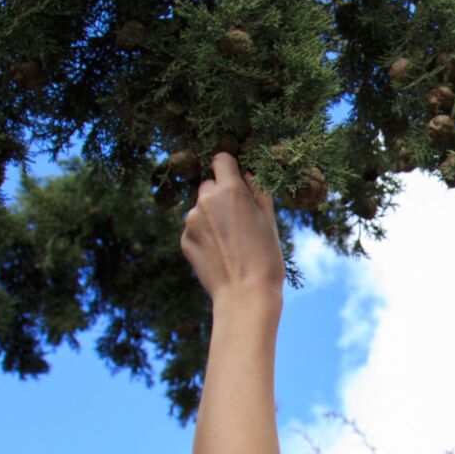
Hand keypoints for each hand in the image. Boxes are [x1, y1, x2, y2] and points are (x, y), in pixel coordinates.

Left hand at [180, 152, 284, 307]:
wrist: (245, 294)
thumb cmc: (265, 258)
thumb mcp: (270, 220)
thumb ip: (258, 191)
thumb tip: (249, 174)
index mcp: (230, 190)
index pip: (221, 159)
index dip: (230, 166)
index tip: (236, 177)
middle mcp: (206, 200)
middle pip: (209, 184)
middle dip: (221, 193)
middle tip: (239, 217)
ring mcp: (191, 221)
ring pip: (201, 208)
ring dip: (212, 216)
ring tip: (231, 241)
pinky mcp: (184, 240)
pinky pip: (195, 229)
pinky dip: (205, 235)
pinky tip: (220, 253)